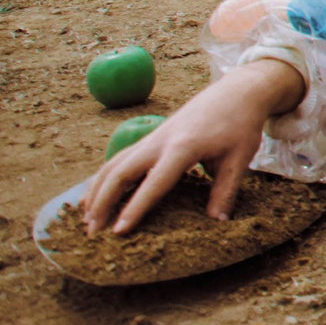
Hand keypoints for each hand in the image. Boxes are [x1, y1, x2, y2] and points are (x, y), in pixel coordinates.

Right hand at [82, 57, 304, 234]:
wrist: (237, 92)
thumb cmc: (240, 125)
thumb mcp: (240, 159)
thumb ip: (226, 191)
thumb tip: (217, 223)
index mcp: (183, 147)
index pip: (154, 183)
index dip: (134, 208)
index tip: (118, 232)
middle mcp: (159, 141)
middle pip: (120, 172)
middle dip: (102, 202)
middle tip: (92, 233)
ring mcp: (151, 137)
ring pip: (113, 164)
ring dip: (96, 191)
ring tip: (85, 220)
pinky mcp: (150, 137)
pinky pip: (119, 159)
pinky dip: (102, 178)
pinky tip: (92, 196)